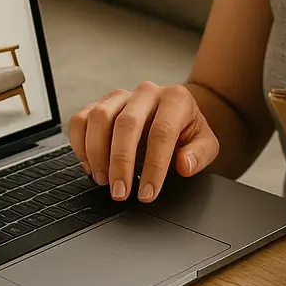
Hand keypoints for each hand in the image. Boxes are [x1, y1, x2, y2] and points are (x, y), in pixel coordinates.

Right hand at [67, 81, 219, 202]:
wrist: (175, 112)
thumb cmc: (187, 130)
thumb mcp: (205, 143)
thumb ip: (199, 154)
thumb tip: (184, 165)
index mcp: (176, 99)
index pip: (162, 132)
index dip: (153, 166)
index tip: (147, 193)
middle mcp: (146, 92)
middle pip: (126, 123)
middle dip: (120, 163)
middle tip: (120, 193)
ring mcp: (120, 96)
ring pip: (99, 117)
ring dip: (97, 153)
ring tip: (104, 180)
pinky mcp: (100, 104)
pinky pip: (80, 119)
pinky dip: (80, 144)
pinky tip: (90, 166)